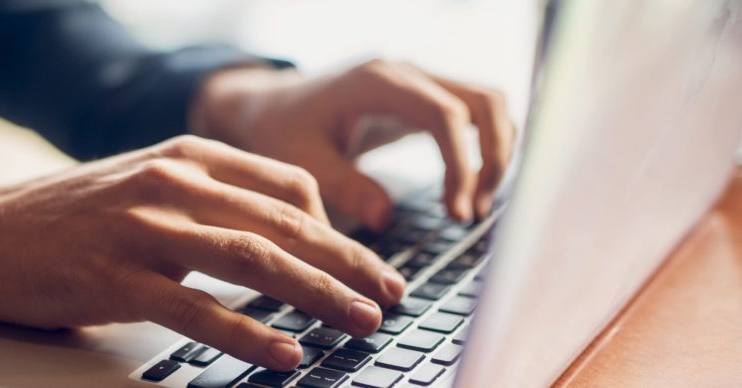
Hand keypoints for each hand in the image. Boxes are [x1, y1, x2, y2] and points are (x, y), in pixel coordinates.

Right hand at [0, 136, 405, 370]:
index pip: (288, 186)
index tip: (367, 263)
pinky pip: (197, 309)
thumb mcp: (146, 184)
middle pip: (283, 224)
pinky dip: (249, 334)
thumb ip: (208, 199)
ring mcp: (144, 227)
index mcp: (187, 156)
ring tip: (360, 322)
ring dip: (316, 295)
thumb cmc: (69, 216)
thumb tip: (277, 234)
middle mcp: (173, 182)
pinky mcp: (117, 277)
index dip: (338, 229)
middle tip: (391, 294)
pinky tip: (284, 354)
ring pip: (252, 260)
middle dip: (347, 263)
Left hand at [192, 59, 516, 228]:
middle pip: (483, 100)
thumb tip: (384, 220)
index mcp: (377, 81)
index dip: (461, 164)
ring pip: (488, 103)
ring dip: (496, 153)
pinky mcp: (424, 98)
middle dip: (493, 158)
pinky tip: (468, 190)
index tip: (455, 213)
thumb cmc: (283, 130)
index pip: (444, 114)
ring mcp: (419, 81)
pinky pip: (475, 113)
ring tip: (472, 207)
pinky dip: (485, 148)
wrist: (272, 106)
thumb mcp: (302, 161)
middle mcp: (406, 73)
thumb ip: (342, 186)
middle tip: (472, 213)